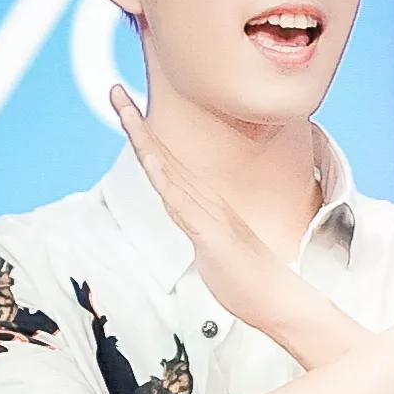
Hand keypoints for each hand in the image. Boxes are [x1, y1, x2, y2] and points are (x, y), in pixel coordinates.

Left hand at [109, 86, 306, 335]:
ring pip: (168, 171)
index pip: (166, 167)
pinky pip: (183, 204)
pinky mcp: (212, 235)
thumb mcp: (218, 255)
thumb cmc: (251, 283)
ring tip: (125, 109)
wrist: (279, 302)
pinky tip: (151, 159)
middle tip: (114, 91)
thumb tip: (201, 234)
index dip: (145, 139)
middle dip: (136, 124)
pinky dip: (165, 179)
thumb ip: (206, 239)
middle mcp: (204, 203)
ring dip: (144, 139)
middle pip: (161, 157)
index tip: (127, 111)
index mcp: (203, 207)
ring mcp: (209, 216)